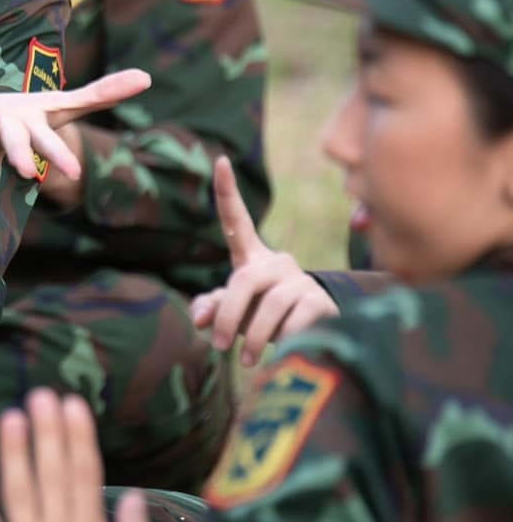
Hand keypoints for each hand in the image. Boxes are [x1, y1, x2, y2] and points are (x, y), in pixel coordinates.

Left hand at [0, 61, 148, 216]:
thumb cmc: (17, 126)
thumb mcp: (59, 109)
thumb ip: (100, 95)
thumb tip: (148, 76)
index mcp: (27, 129)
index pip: (46, 144)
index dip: (58, 156)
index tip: (74, 174)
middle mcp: (0, 128)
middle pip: (12, 141)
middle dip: (20, 154)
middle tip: (26, 175)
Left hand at [190, 156, 336, 368]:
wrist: (313, 334)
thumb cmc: (262, 318)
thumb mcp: (235, 312)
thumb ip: (212, 308)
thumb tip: (199, 317)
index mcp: (252, 259)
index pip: (237, 221)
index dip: (227, 192)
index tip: (219, 160)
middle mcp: (276, 262)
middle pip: (245, 281)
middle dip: (230, 316)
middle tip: (220, 345)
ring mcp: (300, 280)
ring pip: (270, 306)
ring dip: (254, 338)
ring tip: (247, 361)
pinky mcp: (321, 301)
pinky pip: (297, 320)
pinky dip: (283, 341)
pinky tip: (283, 351)